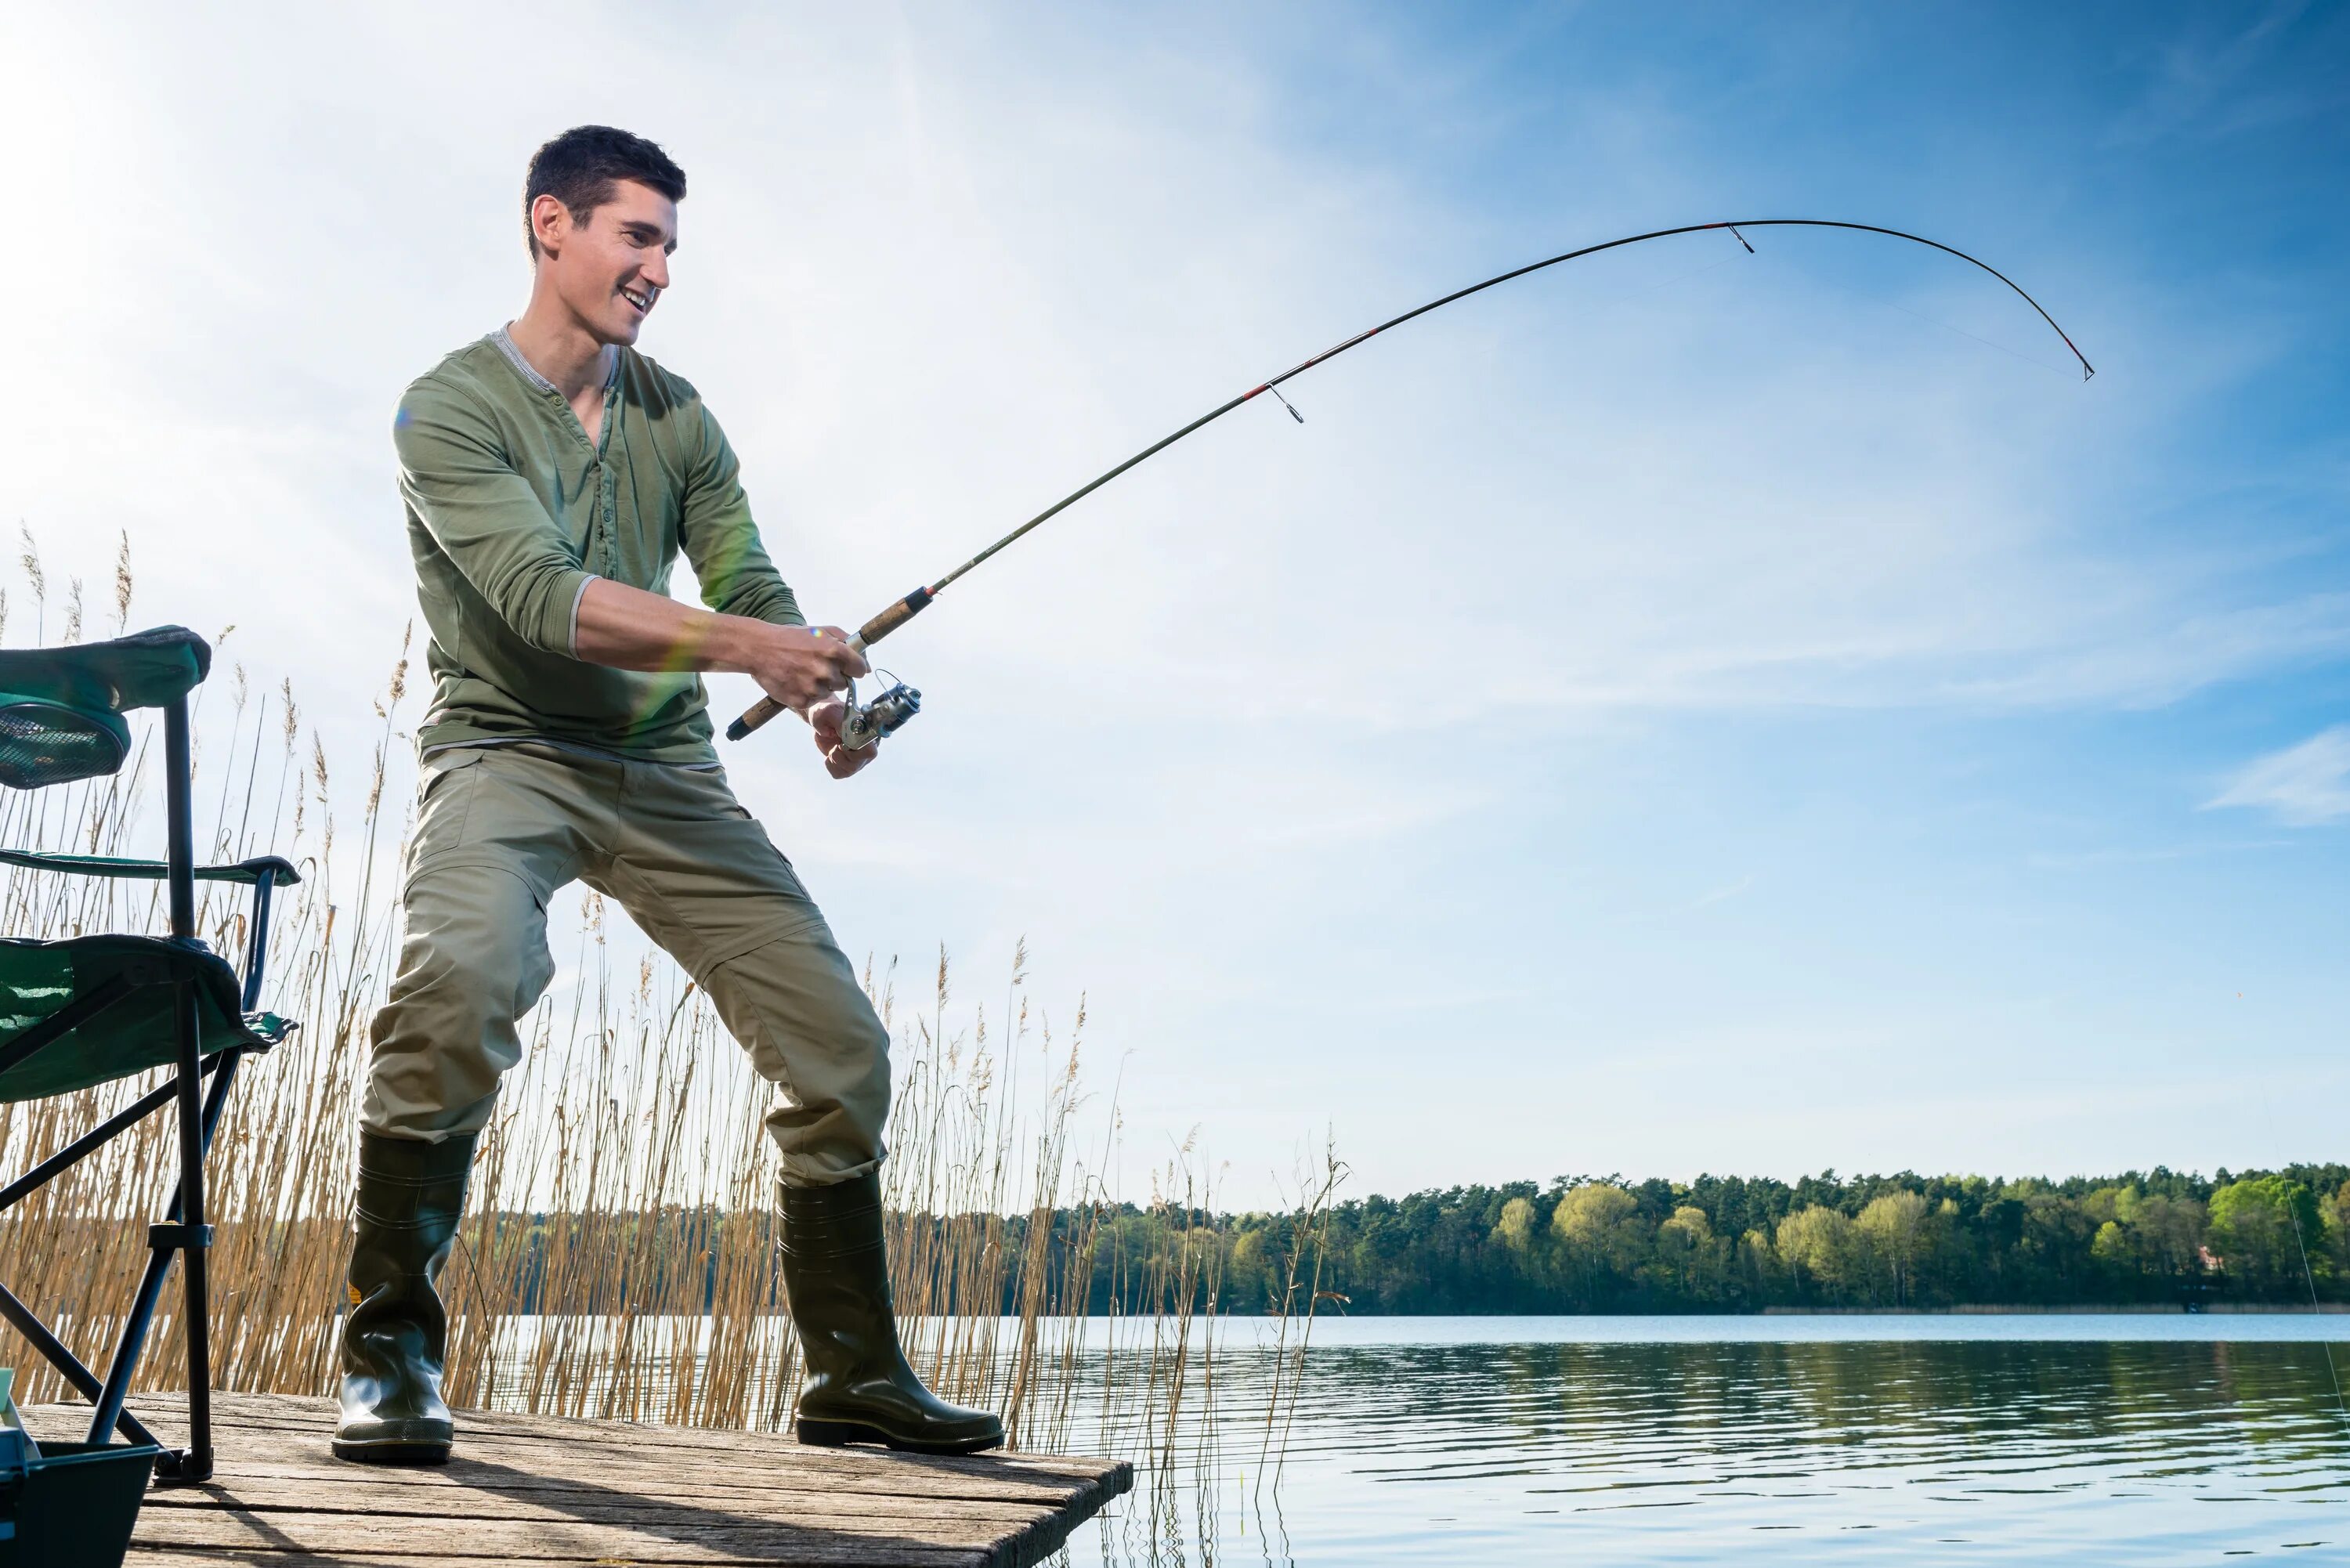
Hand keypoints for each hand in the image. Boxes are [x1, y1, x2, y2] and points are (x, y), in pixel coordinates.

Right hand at [749, 625, 869, 713]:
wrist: (759, 649)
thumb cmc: (792, 638)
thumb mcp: (822, 631)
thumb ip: (848, 642)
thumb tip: (866, 665)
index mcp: (835, 651)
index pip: (860, 669)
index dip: (853, 668)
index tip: (845, 667)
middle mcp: (826, 671)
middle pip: (844, 683)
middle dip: (834, 676)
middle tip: (816, 666)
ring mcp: (813, 688)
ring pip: (828, 693)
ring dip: (820, 686)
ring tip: (803, 673)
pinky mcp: (801, 701)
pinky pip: (812, 701)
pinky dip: (806, 694)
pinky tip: (795, 682)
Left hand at [808, 698, 879, 779]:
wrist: (821, 719)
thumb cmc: (827, 713)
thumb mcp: (828, 711)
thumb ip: (838, 720)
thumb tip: (843, 733)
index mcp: (869, 731)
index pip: (870, 750)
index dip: (854, 749)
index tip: (841, 740)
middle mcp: (869, 745)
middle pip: (860, 762)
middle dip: (843, 754)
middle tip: (837, 744)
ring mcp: (860, 757)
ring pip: (851, 769)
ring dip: (836, 759)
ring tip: (833, 748)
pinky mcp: (849, 765)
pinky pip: (841, 774)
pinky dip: (831, 766)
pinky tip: (831, 755)